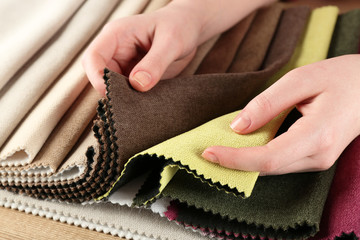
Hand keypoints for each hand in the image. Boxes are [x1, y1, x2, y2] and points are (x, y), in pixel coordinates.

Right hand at [82, 3, 201, 94]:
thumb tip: (138, 85)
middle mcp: (116, 50)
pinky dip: (133, 100)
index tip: (112, 93)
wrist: (190, 28)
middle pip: (98, 75)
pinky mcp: (134, 76)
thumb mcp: (171, 42)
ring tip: (140, 105)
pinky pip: (127, 91)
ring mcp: (124, 64)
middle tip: (129, 104)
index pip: (93, 57)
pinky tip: (145, 104)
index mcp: (117, 34)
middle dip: (110, 90)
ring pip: (112, 86)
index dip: (97, 77)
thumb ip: (155, 63)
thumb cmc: (179, 25)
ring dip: (122, 97)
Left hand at [202, 55, 359, 174]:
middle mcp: (319, 156)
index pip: (268, 159)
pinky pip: (280, 163)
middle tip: (205, 152)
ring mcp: (318, 161)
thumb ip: (267, 104)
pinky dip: (257, 157)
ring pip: (272, 169)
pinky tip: (243, 146)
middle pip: (267, 169)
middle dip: (234, 163)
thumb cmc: (341, 78)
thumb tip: (237, 127)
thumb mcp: (301, 80)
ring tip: (219, 149)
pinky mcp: (314, 158)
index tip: (208, 153)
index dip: (235, 159)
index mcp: (318, 136)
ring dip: (244, 161)